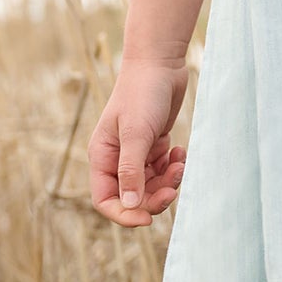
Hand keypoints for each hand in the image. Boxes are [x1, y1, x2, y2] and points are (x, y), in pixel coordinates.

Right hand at [87, 54, 189, 226]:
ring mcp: (136, 152)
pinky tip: (180, 151)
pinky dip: (172, 167)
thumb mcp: (136, 133)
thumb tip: (131, 206)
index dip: (125, 214)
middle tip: (173, 188)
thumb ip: (132, 170)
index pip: (106, 200)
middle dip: (154, 197)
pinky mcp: (154, 144)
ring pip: (151, 184)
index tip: (148, 219)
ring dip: (167, 180)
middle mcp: (116, 158)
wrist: (160, 63)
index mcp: (102, 157)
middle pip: (132, 196)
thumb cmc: (142, 94)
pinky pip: (162, 169)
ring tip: (180, 163)